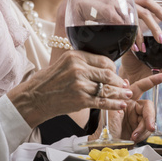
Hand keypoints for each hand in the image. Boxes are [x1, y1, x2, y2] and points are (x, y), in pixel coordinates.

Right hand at [7, 50, 132, 128]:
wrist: (33, 98)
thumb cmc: (48, 81)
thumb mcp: (63, 63)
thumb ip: (81, 62)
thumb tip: (102, 66)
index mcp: (75, 56)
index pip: (103, 60)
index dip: (113, 68)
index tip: (116, 72)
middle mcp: (79, 69)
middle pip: (108, 74)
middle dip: (119, 81)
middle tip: (125, 84)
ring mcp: (80, 85)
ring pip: (107, 88)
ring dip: (120, 93)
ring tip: (127, 94)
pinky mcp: (81, 100)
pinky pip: (102, 102)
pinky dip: (114, 104)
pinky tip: (121, 104)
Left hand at [90, 73, 161, 142]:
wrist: (106, 147)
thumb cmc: (105, 130)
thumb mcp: (110, 114)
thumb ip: (118, 99)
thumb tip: (125, 82)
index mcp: (126, 99)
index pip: (140, 87)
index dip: (151, 81)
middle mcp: (133, 106)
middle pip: (148, 106)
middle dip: (150, 117)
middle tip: (150, 127)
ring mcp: (137, 117)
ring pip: (149, 119)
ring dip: (144, 129)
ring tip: (134, 136)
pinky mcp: (140, 128)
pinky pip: (148, 129)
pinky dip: (143, 135)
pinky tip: (134, 138)